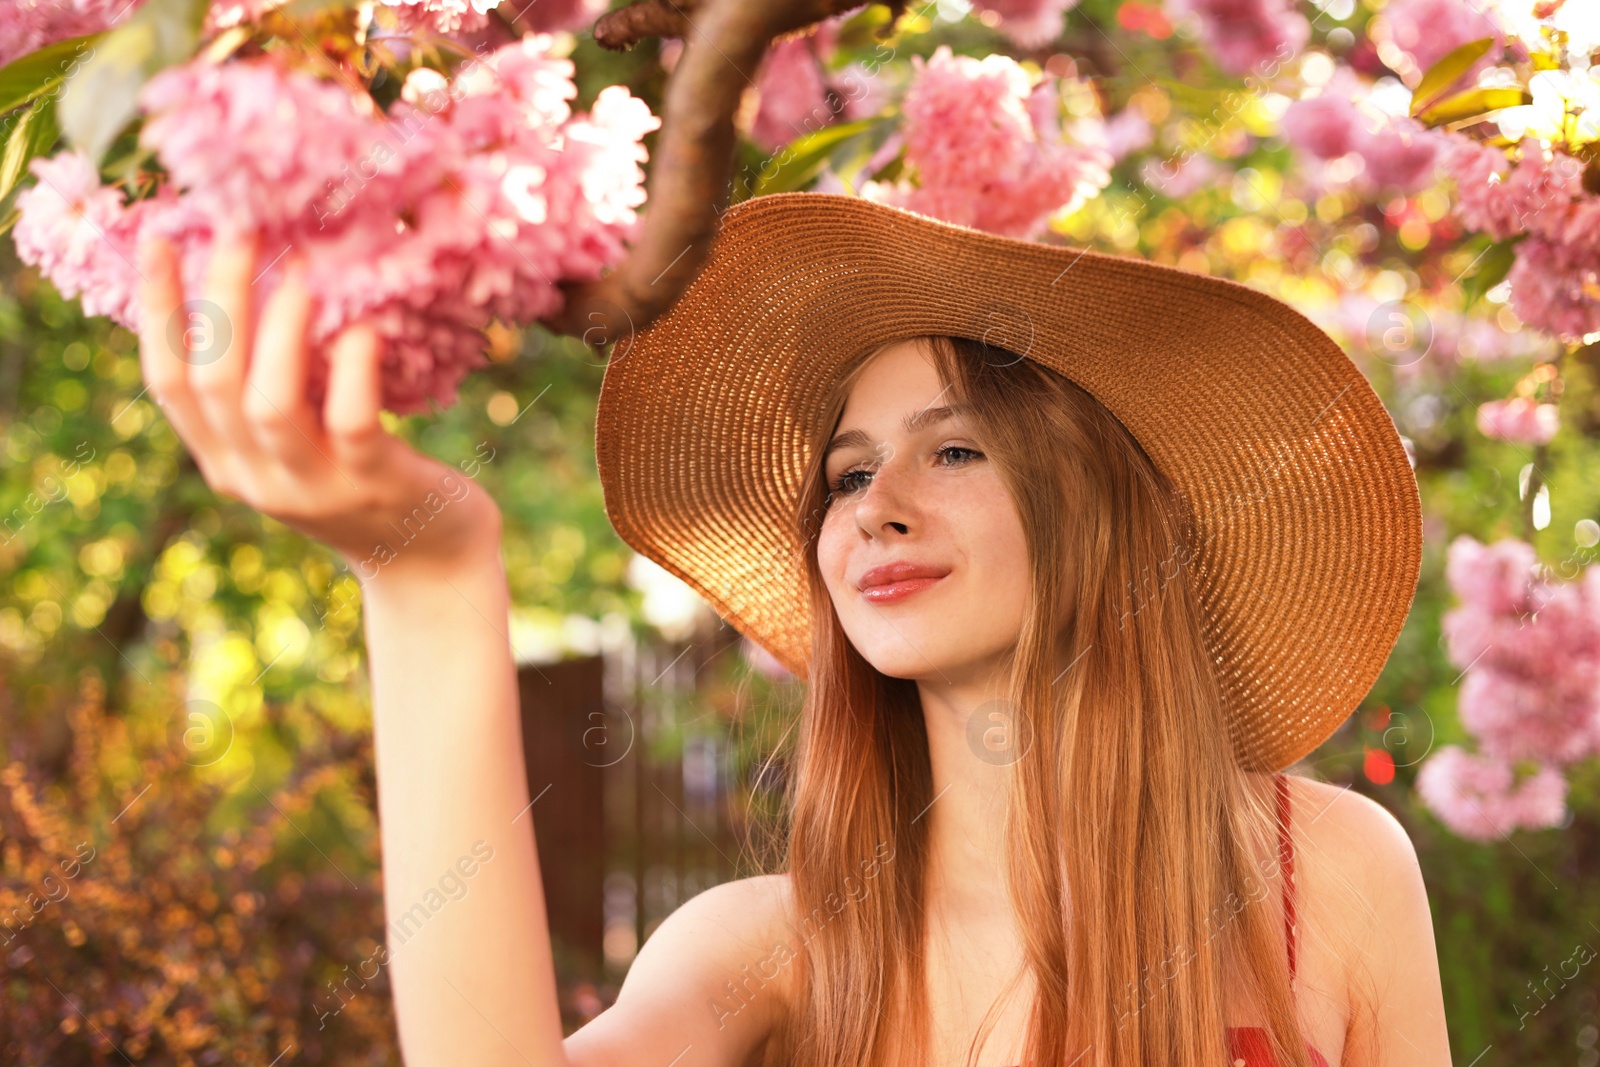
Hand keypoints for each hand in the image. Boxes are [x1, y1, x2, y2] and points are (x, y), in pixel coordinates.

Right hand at [135, 226, 501, 581]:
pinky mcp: (374, 485)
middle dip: (221, 299)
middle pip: (213, 382)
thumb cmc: (365, 478)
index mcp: (225, 460)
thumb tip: (259, 280)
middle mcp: (256, 478)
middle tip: (244, 229)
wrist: (431, 563)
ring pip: (269, 405)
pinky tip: (362, 328)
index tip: (158, 236)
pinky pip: (352, 423)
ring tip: (301, 271)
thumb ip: (270, 384)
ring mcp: (313, 487)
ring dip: (279, 331)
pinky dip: (353, 371)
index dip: (158, 310)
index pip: (168, 381)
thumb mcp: (301, 438)